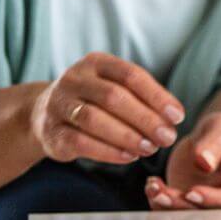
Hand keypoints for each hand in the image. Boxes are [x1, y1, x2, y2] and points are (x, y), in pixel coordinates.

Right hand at [30, 52, 184, 164]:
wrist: (43, 115)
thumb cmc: (94, 101)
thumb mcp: (115, 88)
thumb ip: (142, 98)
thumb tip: (174, 118)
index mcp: (96, 63)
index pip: (131, 75)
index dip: (157, 96)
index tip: (177, 116)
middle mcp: (74, 79)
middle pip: (114, 97)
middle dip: (145, 119)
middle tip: (168, 138)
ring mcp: (58, 104)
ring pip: (94, 119)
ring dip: (127, 136)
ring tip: (150, 149)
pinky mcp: (50, 132)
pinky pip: (80, 142)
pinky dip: (108, 151)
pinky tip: (129, 156)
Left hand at [146, 111, 220, 209]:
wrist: (209, 135)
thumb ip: (215, 143)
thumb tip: (203, 162)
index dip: (210, 201)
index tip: (192, 192)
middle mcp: (219, 198)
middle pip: (204, 214)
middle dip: (181, 208)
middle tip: (163, 196)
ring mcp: (200, 202)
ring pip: (183, 214)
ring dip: (166, 206)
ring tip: (153, 188)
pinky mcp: (182, 200)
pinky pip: (169, 207)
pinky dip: (157, 199)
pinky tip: (151, 185)